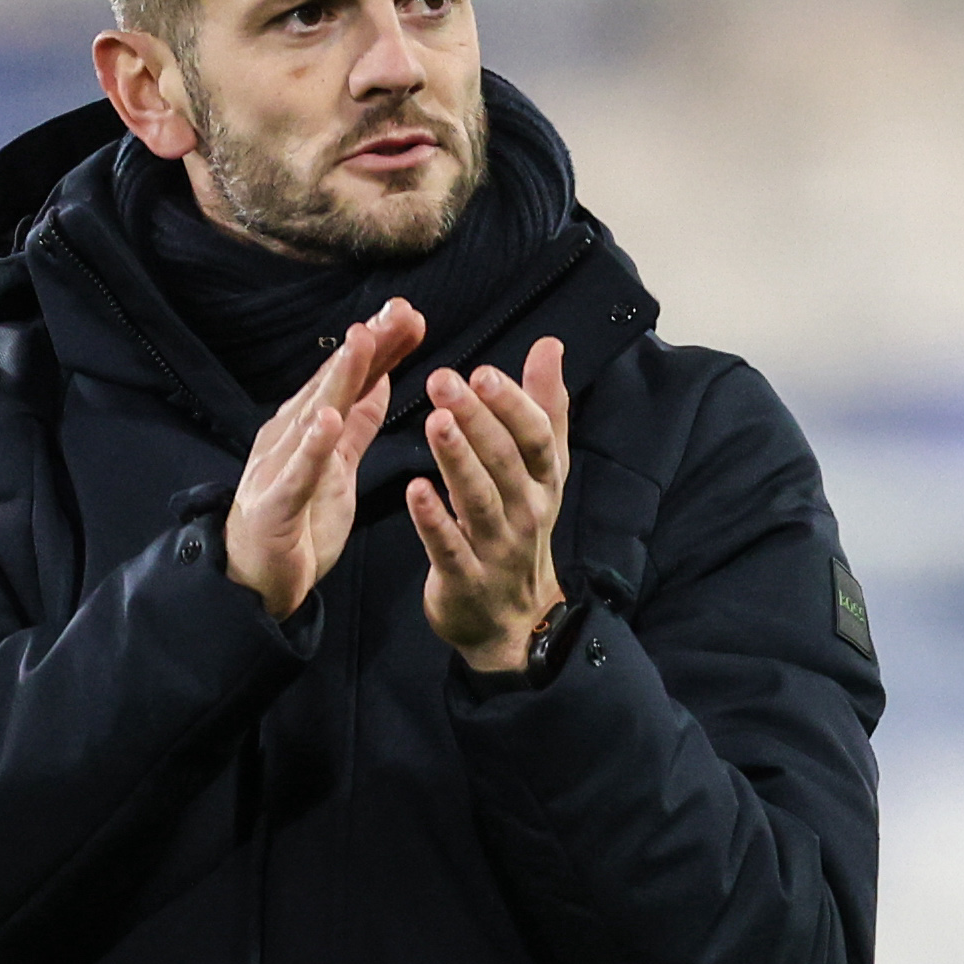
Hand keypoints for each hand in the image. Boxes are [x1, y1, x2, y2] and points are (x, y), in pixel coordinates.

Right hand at [227, 303, 415, 623]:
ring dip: (339, 377)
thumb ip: (358, 424)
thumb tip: (382, 378)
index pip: (350, 377)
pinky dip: (312, 447)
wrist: (254, 579)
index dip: (380, 345)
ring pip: (315, 414)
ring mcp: (280, 466)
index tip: (411, 313)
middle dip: (367, 345)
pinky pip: (297, 473)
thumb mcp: (340, 465)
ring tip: (362, 342)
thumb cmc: (298, 521)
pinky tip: (327, 422)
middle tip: (398, 311)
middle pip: (335, 383)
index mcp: (311, 426)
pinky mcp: (275, 504)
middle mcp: (292, 435)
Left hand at [412, 336, 571, 672]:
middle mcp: (526, 511)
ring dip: (456, 461)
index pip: (537, 437)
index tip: (484, 372)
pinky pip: (449, 546)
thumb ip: (545, 406)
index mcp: (543, 480)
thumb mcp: (543, 470)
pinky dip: (433, 519)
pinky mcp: (465, 578)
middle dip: (476, 420)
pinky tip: (414, 490)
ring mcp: (498, 547)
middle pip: (504, 461)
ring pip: (479, 499)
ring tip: (435, 423)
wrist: (513, 619)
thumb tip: (550, 345)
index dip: (513, 405)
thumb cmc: (522, 527)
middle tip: (443, 380)